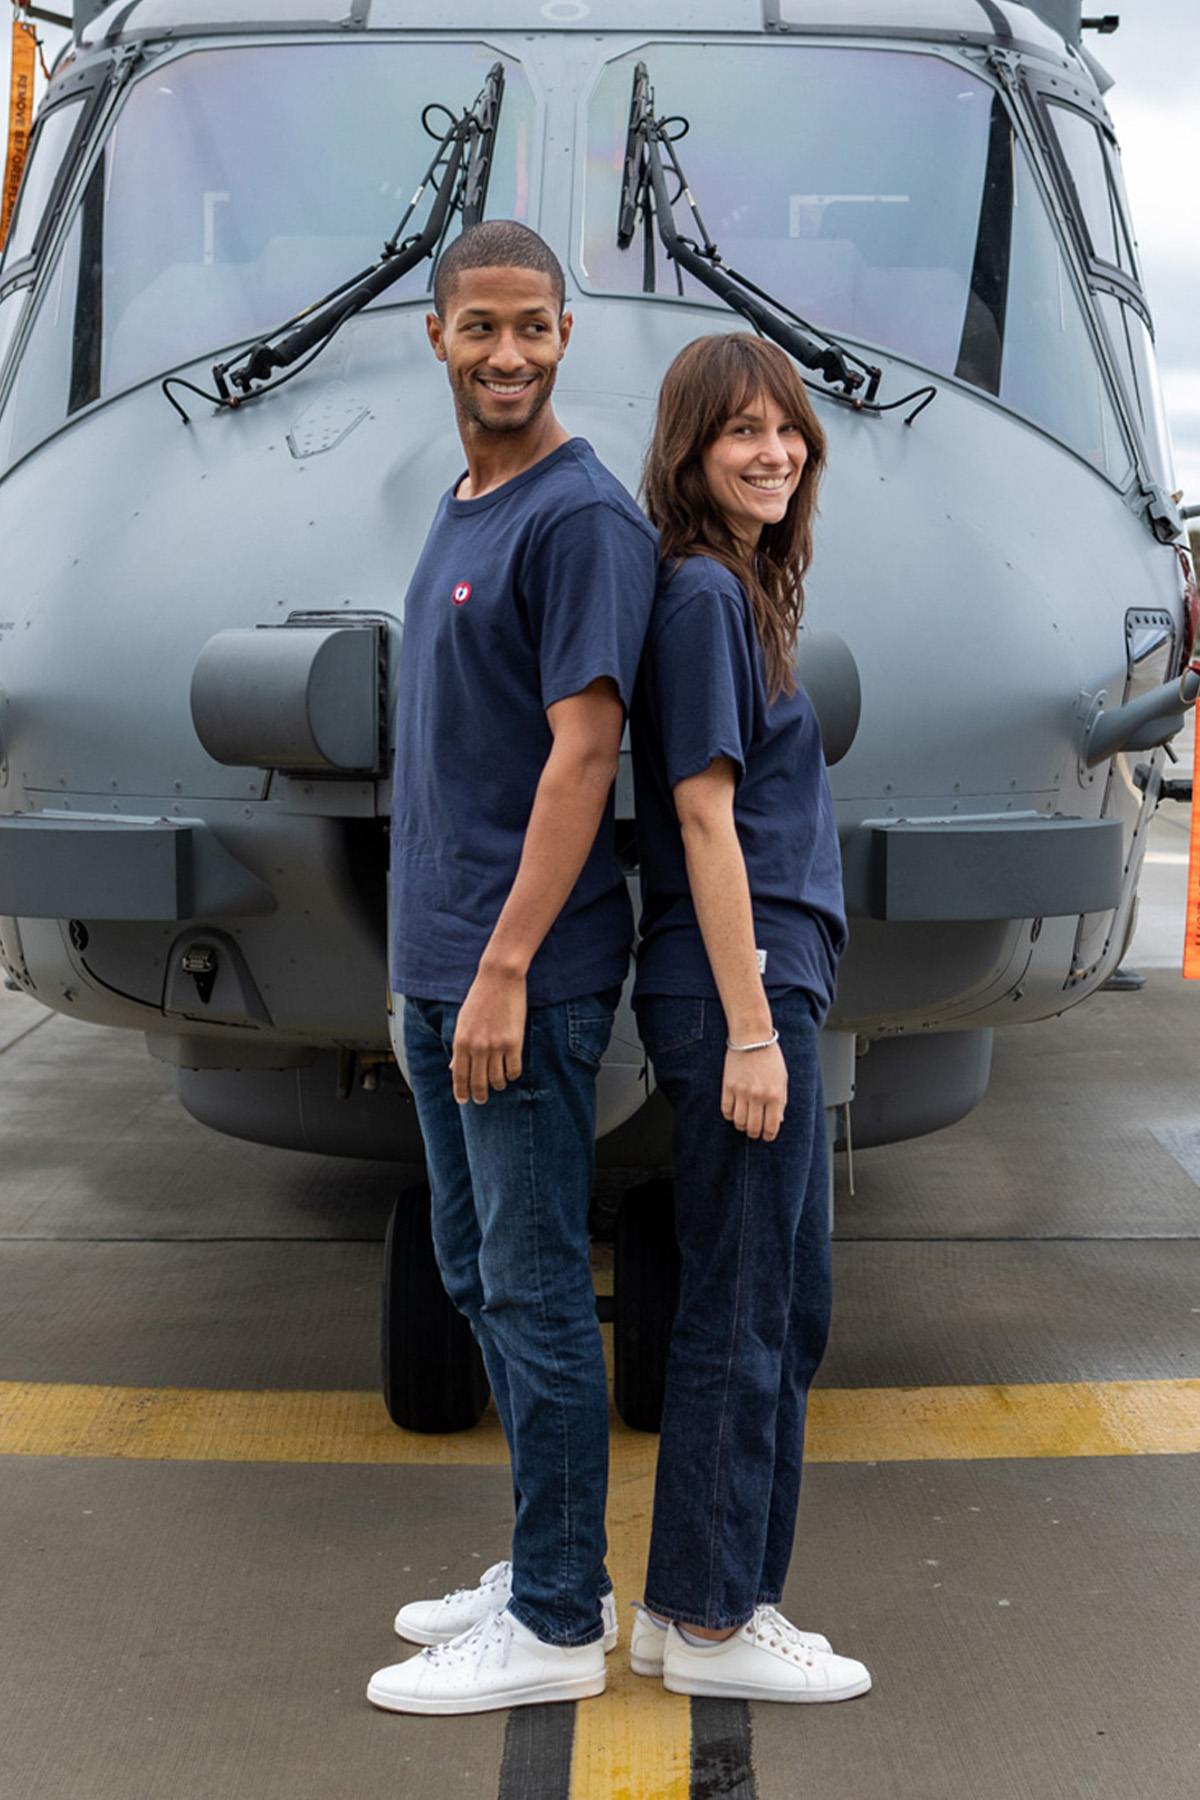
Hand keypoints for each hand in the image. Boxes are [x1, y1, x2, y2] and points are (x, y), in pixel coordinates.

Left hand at [451, 967, 526, 1104]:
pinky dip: (512, 1075)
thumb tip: (453, 1068)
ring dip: (498, 1085)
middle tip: (482, 1099)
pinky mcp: (514, 1043)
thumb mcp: (463, 1022)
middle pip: (478, 1083)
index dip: (461, 1092)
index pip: (459, 1076)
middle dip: (480, 1095)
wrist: (499, 978)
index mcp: (461, 1042)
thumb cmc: (480, 998)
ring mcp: (496, 1046)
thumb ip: (459, 1047)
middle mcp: (477, 1047)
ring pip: (497, 1079)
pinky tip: (511, 1072)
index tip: (464, 1100)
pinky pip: (514, 1070)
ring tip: (499, 1084)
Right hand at [721, 1042, 786, 1140]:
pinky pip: (726, 1110)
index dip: (769, 1135)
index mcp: (775, 1095)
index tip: (767, 1136)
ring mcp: (741, 1091)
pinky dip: (729, 1115)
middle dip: (754, 1133)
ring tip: (744, 1123)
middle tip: (754, 1132)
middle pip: (753, 1127)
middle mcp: (758, 1096)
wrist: (751, 1038)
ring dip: (741, 1126)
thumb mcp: (782, 1079)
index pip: (771, 1126)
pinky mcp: (728, 1086)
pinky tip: (734, 1112)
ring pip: (738, 1121)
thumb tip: (778, 1120)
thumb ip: (781, 1101)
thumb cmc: (770, 1057)